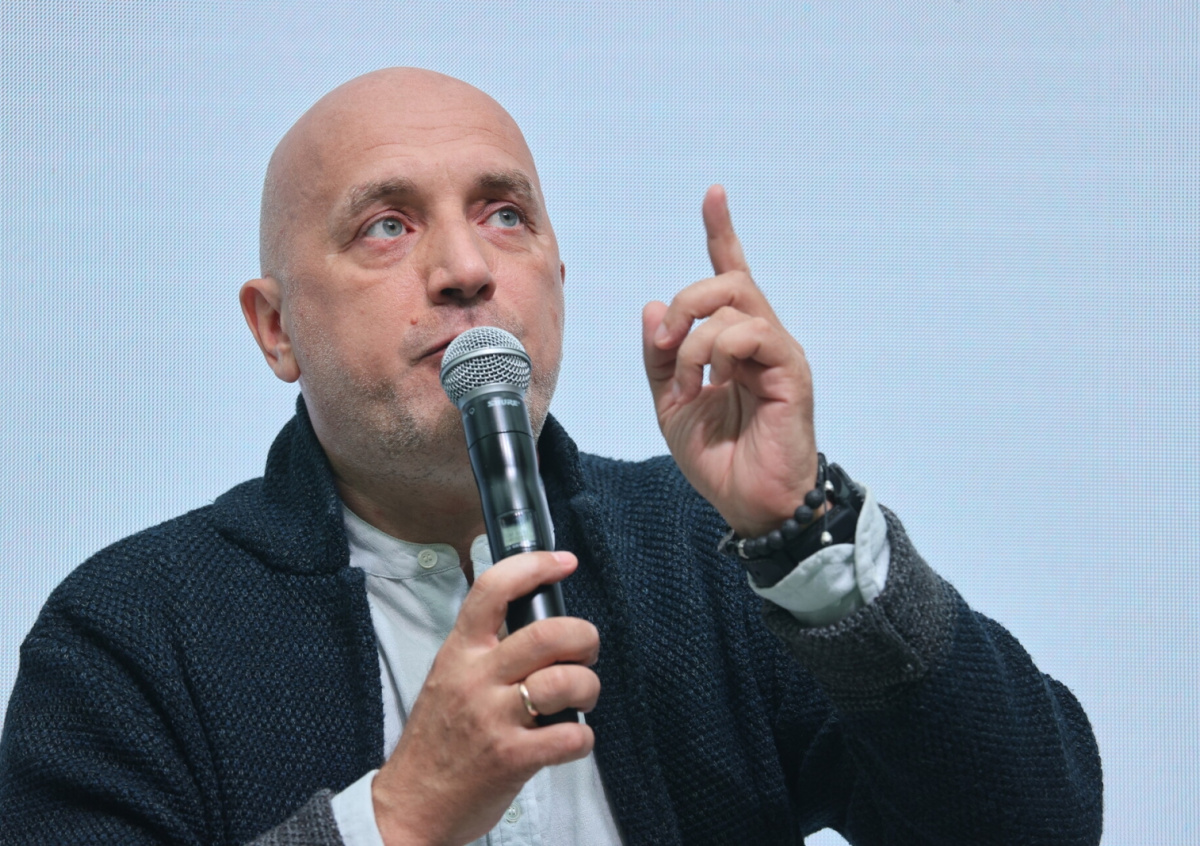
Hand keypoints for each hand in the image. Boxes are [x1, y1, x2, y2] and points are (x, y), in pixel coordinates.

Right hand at [371, 550, 600, 845]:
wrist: (411, 804)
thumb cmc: (437, 740)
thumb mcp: (448, 678)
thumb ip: (485, 651)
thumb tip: (540, 627)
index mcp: (460, 653)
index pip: (493, 590)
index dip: (534, 566)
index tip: (564, 562)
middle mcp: (476, 679)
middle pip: (546, 634)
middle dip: (584, 636)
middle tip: (587, 649)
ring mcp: (493, 719)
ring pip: (564, 682)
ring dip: (589, 687)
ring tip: (584, 697)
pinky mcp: (512, 759)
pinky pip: (570, 737)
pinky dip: (584, 738)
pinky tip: (573, 739)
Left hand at [642, 185, 818, 537]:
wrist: (749, 503)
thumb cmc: (719, 457)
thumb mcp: (671, 403)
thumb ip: (660, 356)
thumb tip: (652, 306)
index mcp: (735, 343)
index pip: (731, 275)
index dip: (722, 233)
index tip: (714, 195)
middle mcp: (761, 339)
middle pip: (726, 280)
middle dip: (684, 302)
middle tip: (663, 344)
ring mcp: (779, 353)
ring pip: (734, 305)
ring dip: (693, 340)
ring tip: (686, 383)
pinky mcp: (791, 371)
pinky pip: (752, 333)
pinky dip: (717, 352)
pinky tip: (711, 384)